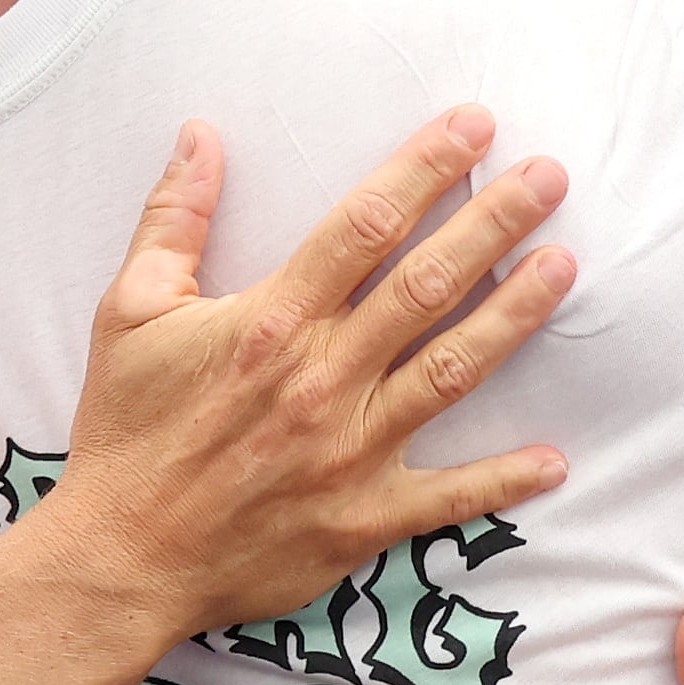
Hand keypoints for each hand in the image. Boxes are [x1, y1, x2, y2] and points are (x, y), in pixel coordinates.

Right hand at [28, 110, 573, 637]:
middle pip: (426, 285)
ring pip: (451, 371)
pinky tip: (555, 459)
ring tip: (565, 266)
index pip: (364, 225)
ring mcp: (349, 450)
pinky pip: (447, 498)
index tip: (475, 126)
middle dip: (493, 223)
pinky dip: (502, 479)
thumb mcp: (130, 312)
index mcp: (270, 321)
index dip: (425, 168)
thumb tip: (201, 133)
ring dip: (514, 317)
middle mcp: (320, 377)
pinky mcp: (361, 518)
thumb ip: (172, 219)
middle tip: (551, 176)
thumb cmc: (125, 431)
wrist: (118, 558)